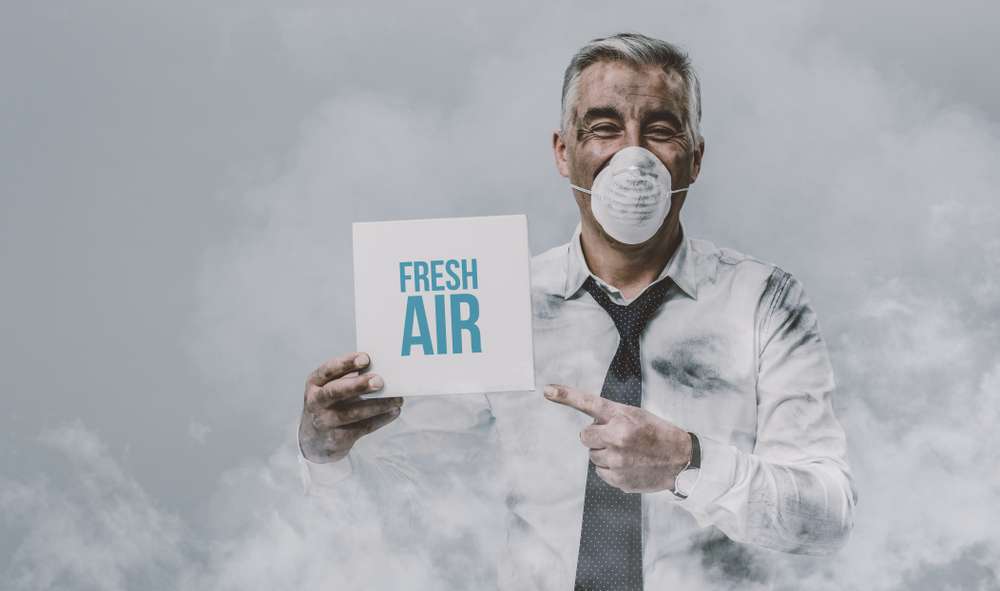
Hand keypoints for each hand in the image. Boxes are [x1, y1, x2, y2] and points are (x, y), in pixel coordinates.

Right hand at [299, 352, 403, 462]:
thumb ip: (350, 376)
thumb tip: (382, 367)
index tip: (366, 358)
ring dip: (377, 405)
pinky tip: (394, 411)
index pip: (328, 370)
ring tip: (397, 399)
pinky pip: (362, 427)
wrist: (316, 440)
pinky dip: (381, 419)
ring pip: (352, 413)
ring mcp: (325, 422)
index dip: (346, 363)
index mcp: (314, 382)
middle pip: (335, 392)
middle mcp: (315, 401)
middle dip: (358, 385)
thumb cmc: (331, 403)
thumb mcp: (331, 387)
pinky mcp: (337, 438)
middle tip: (379, 381)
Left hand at [543, 384, 690, 492]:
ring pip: (593, 456)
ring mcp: (616, 460)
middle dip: (596, 437)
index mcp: (622, 416)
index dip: (565, 395)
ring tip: (628, 453)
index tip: (547, 390)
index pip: (589, 403)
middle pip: (585, 436)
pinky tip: (630, 466)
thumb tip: (587, 432)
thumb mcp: (637, 416)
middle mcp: (616, 436)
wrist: (681, 460)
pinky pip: (601, 473)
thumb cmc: (658, 434)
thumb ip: (611, 418)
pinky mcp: (618, 479)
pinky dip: (611, 470)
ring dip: (605, 454)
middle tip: (618, 438)